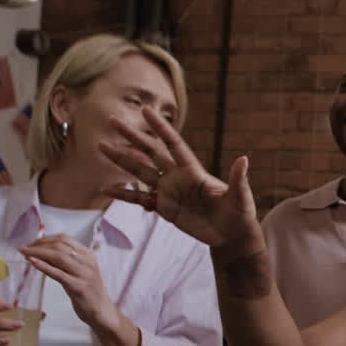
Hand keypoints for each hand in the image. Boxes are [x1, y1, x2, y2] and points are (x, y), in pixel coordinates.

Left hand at [20, 235, 119, 331]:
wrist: (101, 311)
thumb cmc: (88, 291)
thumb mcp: (79, 272)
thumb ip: (65, 262)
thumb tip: (42, 252)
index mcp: (89, 255)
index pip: (65, 239)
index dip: (45, 238)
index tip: (32, 243)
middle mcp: (87, 262)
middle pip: (60, 246)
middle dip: (38, 244)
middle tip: (23, 248)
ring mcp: (84, 274)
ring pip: (58, 256)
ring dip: (38, 252)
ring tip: (24, 253)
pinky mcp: (78, 287)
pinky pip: (58, 273)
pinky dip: (43, 266)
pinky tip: (31, 262)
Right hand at [99, 106, 259, 250]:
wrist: (231, 235)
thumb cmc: (239, 214)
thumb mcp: (240, 197)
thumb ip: (238, 179)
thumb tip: (244, 159)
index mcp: (193, 171)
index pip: (173, 144)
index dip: (160, 128)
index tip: (146, 110)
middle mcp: (178, 177)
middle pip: (150, 152)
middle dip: (132, 137)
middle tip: (112, 120)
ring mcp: (169, 191)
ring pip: (140, 172)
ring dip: (121, 160)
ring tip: (101, 147)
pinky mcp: (165, 208)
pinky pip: (140, 199)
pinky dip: (124, 195)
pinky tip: (106, 188)